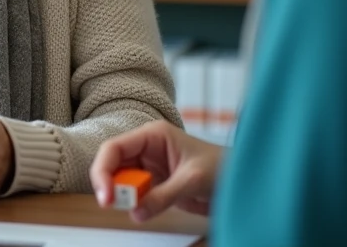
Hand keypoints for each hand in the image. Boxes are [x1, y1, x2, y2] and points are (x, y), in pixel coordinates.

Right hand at [90, 120, 223, 221]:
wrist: (243, 181)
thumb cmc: (223, 167)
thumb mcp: (192, 180)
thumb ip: (163, 195)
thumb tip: (135, 211)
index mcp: (152, 135)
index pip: (114, 148)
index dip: (103, 170)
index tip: (106, 195)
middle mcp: (146, 148)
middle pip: (113, 164)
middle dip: (110, 184)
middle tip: (114, 205)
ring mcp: (149, 167)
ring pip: (120, 180)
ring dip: (121, 195)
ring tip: (133, 207)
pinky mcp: (155, 184)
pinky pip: (135, 193)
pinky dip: (133, 203)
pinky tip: (139, 208)